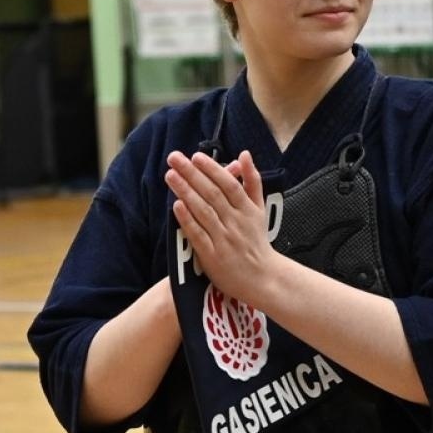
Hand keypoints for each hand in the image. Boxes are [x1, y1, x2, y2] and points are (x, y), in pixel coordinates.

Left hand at [166, 149, 280, 307]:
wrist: (263, 278)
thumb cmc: (257, 241)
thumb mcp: (260, 209)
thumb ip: (252, 181)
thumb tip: (244, 154)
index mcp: (248, 210)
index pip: (229, 184)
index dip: (212, 169)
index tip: (196, 156)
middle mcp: (236, 222)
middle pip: (212, 194)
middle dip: (192, 174)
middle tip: (174, 158)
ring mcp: (224, 239)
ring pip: (203, 211)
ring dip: (186, 192)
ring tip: (170, 175)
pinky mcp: (212, 256)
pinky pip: (198, 235)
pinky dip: (187, 220)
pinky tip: (176, 205)